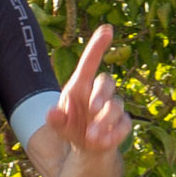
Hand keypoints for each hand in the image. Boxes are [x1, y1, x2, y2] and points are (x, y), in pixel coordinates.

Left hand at [45, 25, 130, 153]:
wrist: (85, 146)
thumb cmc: (70, 125)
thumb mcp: (58, 124)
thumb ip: (54, 119)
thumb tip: (51, 113)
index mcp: (80, 87)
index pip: (90, 63)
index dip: (97, 46)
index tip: (106, 29)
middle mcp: (98, 93)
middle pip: (107, 82)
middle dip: (101, 94)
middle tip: (92, 108)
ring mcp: (112, 107)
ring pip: (116, 106)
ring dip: (104, 120)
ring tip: (90, 136)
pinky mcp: (122, 123)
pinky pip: (124, 124)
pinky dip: (113, 134)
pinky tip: (102, 142)